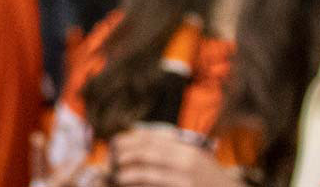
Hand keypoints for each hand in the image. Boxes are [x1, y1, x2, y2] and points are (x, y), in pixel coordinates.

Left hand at [109, 126, 242, 186]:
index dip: (130, 139)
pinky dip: (138, 184)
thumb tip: (139, 138)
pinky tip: (126, 183)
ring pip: (147, 172)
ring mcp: (185, 178)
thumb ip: (172, 150)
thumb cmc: (208, 179)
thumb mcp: (195, 159)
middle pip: (147, 152)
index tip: (115, 142)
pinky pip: (153, 186)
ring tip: (116, 175)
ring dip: (126, 173)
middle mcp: (187, 160)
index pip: (153, 138)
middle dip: (124, 154)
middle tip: (111, 159)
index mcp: (188, 148)